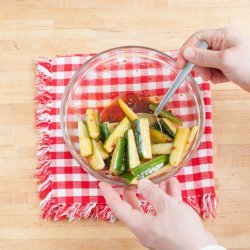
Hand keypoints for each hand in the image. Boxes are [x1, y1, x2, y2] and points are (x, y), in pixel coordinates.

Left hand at [99, 178, 215, 249]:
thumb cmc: (182, 231)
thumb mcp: (166, 207)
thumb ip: (152, 193)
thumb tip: (141, 183)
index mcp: (139, 224)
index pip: (118, 207)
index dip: (109, 194)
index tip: (102, 184)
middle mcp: (146, 226)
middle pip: (134, 205)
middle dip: (133, 190)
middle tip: (130, 178)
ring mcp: (158, 227)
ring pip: (152, 205)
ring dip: (156, 190)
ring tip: (158, 175)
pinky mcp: (170, 227)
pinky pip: (166, 209)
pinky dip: (168, 196)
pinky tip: (173, 184)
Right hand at [176, 27, 249, 91]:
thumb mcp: (224, 60)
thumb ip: (203, 56)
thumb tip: (186, 52)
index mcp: (223, 36)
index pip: (197, 39)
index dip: (186, 51)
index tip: (180, 65)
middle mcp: (222, 43)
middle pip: (199, 52)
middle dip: (199, 65)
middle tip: (203, 74)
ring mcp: (224, 54)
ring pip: (204, 63)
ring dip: (206, 72)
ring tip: (216, 77)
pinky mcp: (225, 65)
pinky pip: (211, 70)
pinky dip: (214, 76)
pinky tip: (223, 78)